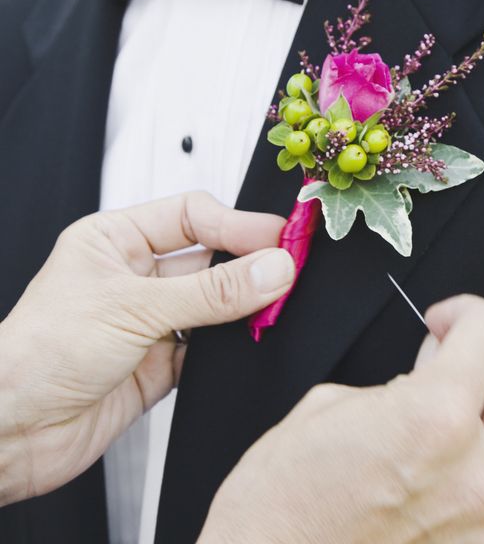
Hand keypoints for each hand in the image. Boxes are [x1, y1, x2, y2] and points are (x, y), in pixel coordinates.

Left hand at [0, 192, 293, 504]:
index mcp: (117, 240)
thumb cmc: (35, 356)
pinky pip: (212, 346)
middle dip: (248, 263)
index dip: (237, 224)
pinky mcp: (162, 362)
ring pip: (215, 303)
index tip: (278, 236)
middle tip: (288, 267)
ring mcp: (150, 320)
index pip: (192, 216)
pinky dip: (232, 345)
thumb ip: (211, 292)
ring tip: (275, 304)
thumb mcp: (133, 308)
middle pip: (209, 258)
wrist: (9, 435)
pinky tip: (248, 340)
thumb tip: (271, 269)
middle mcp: (135, 277)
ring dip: (243, 305)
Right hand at [200, 296, 483, 543]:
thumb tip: (435, 368)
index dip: (469, 312)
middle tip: (467, 364)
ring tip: (467, 419)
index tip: (446, 323)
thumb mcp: (330, 407)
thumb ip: (401, 381)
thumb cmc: (281, 504)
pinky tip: (458, 465)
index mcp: (431, 418)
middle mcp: (474, 474)